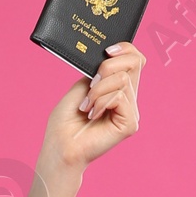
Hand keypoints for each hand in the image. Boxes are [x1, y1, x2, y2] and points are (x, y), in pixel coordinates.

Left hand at [43, 40, 142, 170]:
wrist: (60, 148)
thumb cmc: (65, 122)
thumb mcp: (81, 87)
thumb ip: (99, 71)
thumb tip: (112, 56)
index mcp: (118, 89)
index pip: (136, 60)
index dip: (126, 49)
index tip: (107, 50)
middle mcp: (128, 99)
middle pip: (135, 63)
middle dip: (108, 67)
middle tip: (90, 85)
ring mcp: (131, 112)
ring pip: (123, 79)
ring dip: (97, 90)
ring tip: (86, 106)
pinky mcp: (130, 124)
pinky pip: (119, 97)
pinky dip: (100, 102)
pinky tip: (91, 114)